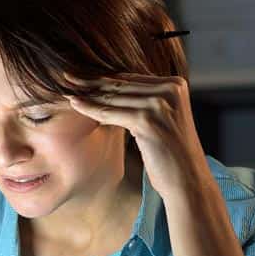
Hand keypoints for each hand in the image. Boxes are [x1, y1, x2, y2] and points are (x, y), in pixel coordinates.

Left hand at [64, 74, 212, 205]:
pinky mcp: (147, 120)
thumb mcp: (161, 120)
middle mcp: (170, 89)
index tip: (83, 75)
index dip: (104, 77)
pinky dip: (91, 108)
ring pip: (113, 96)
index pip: (131, 78)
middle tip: (68, 77)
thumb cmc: (171, 155)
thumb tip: (111, 90)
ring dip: (88, 94)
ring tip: (67, 90)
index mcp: (175, 84)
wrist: (187, 180)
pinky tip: (75, 104)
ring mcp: (160, 104)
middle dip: (92, 82)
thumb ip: (145, 101)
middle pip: (121, 84)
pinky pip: (110, 112)